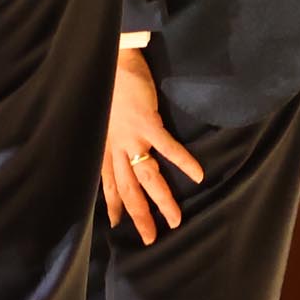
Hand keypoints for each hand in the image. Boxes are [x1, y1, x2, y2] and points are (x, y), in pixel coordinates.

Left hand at [103, 47, 201, 244]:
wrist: (111, 60)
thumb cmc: (107, 87)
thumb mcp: (100, 118)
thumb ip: (109, 137)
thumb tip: (116, 151)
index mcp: (104, 146)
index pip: (107, 184)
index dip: (114, 205)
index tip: (119, 224)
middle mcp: (115, 147)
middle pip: (128, 189)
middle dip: (139, 216)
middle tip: (151, 239)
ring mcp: (132, 136)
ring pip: (147, 176)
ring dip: (162, 200)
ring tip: (176, 220)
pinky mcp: (148, 123)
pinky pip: (167, 147)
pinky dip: (183, 162)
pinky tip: (198, 176)